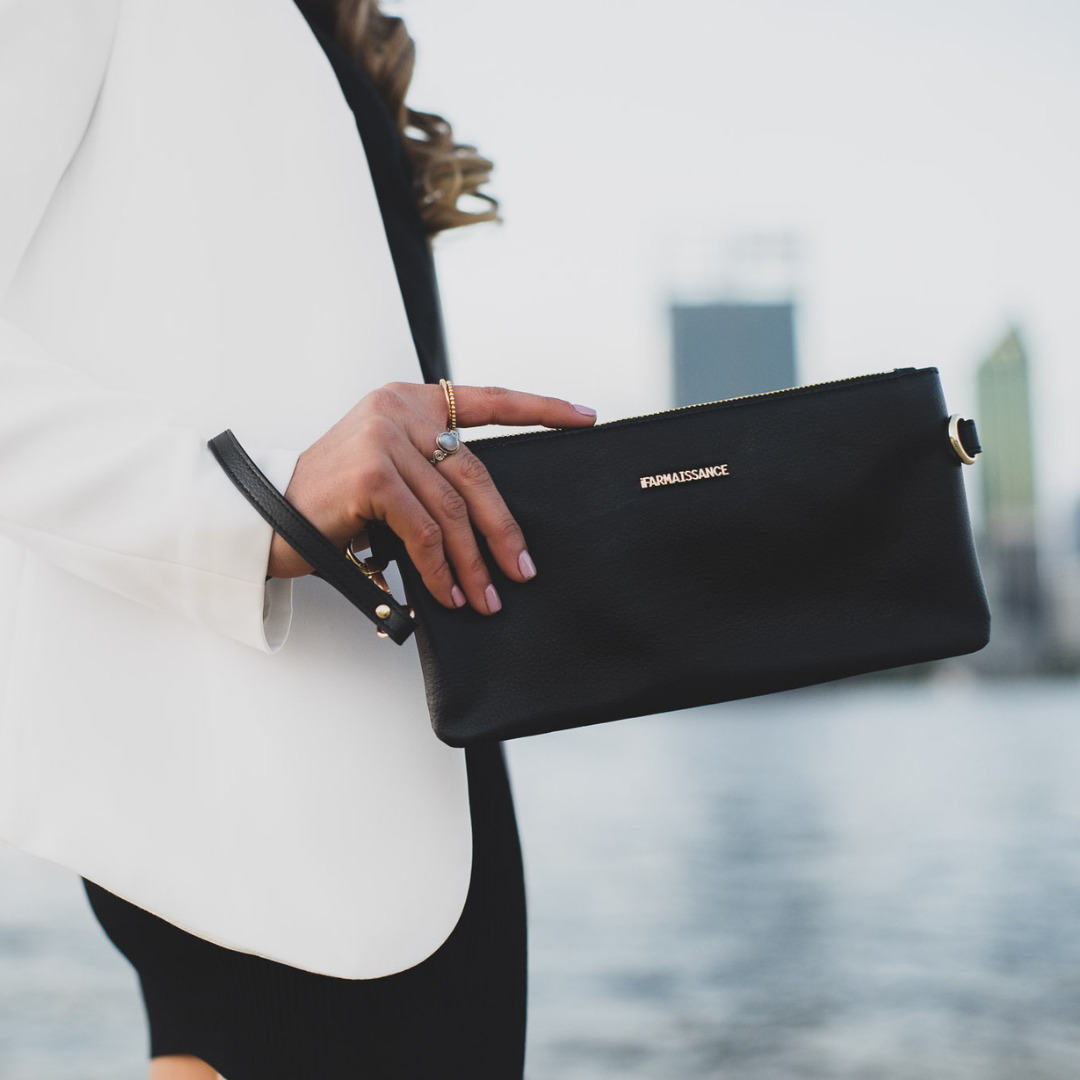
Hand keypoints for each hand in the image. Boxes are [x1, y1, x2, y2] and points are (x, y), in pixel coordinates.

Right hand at [267, 382, 596, 613]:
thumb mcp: (387, 470)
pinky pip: (424, 531)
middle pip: (475, 474)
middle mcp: (398, 409)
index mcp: (410, 401)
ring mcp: (384, 438)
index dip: (541, 408)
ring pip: (453, 509)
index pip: (488, 400)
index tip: (584, 417)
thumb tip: (491, 523)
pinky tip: (447, 594)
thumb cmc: (329, 500)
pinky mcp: (373, 475)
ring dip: (473, 563)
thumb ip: (432, 473)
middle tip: (522, 569)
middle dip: (503, 530)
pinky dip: (440, 569)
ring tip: (486, 598)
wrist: (265, 514)